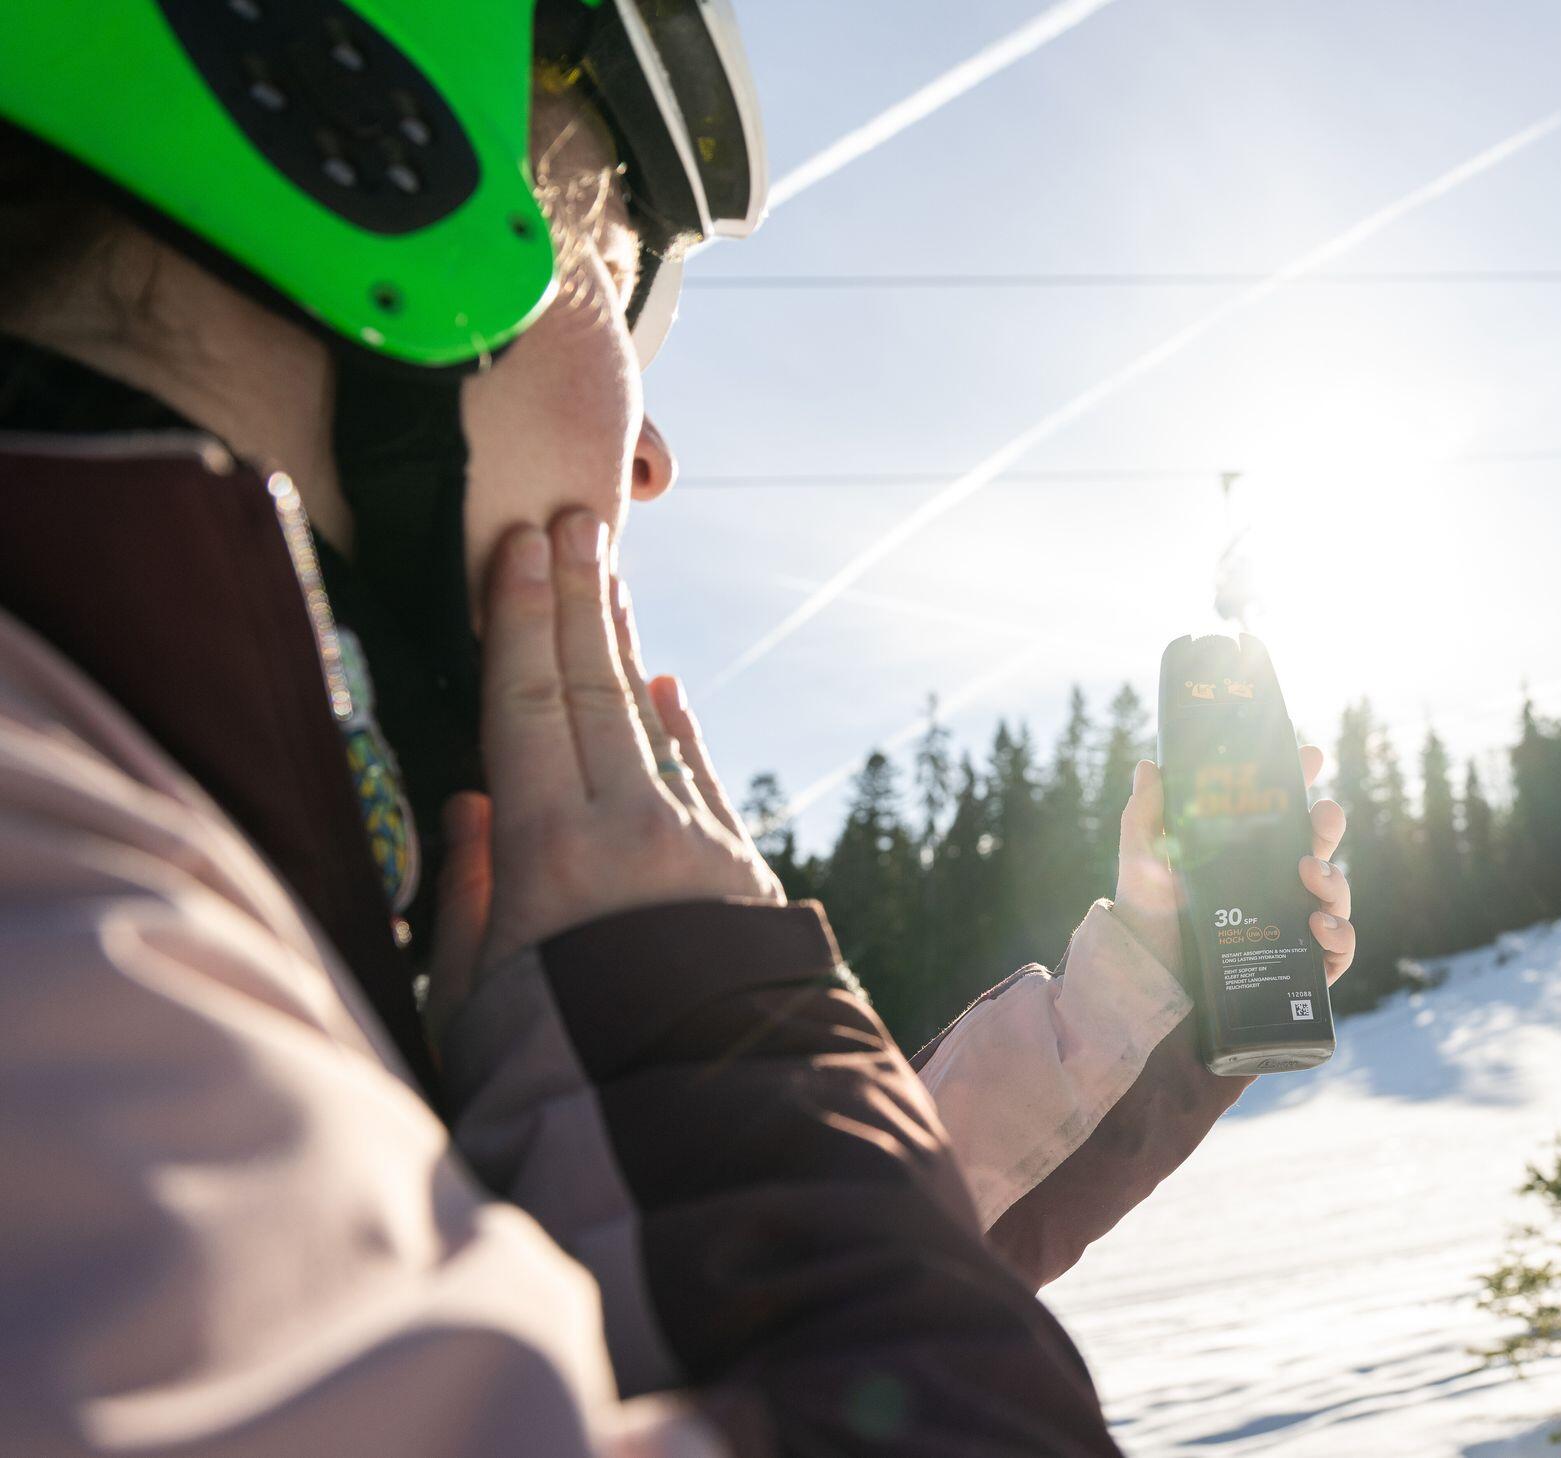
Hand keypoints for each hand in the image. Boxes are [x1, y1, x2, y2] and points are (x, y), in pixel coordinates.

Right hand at [425, 511, 781, 1041]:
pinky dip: (678, 729)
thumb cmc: (559, 1079)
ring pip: (653, 726)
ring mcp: (698, 846)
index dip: (523, 616)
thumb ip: (467, 892)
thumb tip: (471, 804)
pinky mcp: (741, 875)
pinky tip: (667, 689)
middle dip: (581, 601)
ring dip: (627, 652)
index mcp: (552, 850)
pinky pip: (700, 778)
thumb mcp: (473, 996)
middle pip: (597, 690)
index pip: (530, 700)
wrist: (705, 1133)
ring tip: (609, 585)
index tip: (522, 542)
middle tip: (573, 522)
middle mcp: (634, 830)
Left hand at [1113, 745, 1354, 984]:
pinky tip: (1320, 926)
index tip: (1311, 755)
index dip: (1302, 782)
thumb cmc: (1150, 923)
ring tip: (1310, 874)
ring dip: (1334, 879)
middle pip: (1320, 847)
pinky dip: (1341, 936)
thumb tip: (1149, 766)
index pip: (1284, 814)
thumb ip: (1146, 818)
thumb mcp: (1144, 866)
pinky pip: (1340, 950)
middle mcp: (1276, 886)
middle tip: (1321, 815)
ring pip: (1336, 893)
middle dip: (1329, 825)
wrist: (1151, 986)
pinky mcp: (1302, 967)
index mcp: (1247, 856)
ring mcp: (1293, 925)